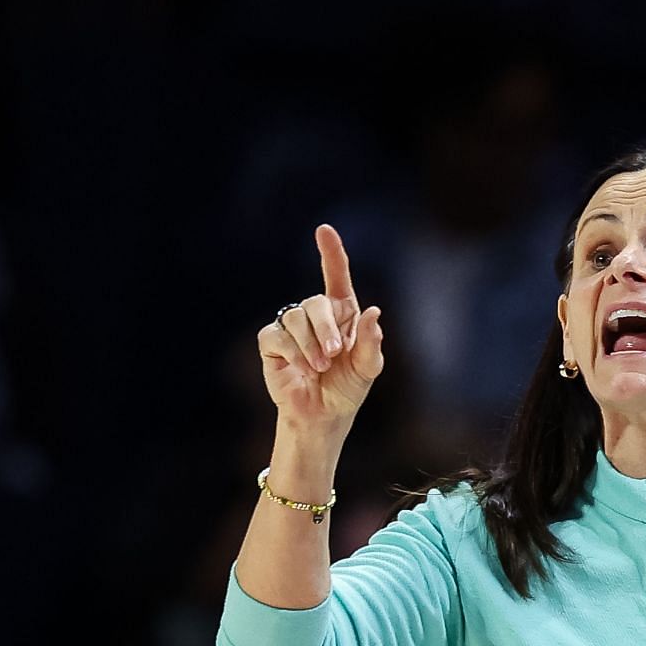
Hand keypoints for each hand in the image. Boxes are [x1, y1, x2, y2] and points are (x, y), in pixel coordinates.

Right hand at [257, 225, 384, 440]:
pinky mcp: (272, 342)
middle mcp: (316, 315)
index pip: (336, 277)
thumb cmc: (347, 389)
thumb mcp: (367, 368)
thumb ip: (371, 342)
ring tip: (320, 368)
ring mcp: (292, 327)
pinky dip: (293, 352)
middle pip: (316, 303)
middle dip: (326, 328)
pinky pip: (278, 336)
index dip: (331, 253)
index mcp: (342, 313)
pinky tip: (303, 369)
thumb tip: (373, 313)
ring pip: (295, 317)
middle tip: (333, 355)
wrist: (323, 415)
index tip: (324, 230)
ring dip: (310, 344)